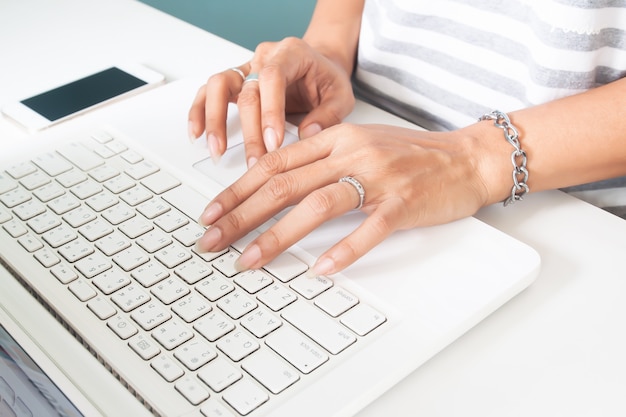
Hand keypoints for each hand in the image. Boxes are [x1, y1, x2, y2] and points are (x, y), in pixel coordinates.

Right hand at [188, 37, 354, 167]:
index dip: (270, 111)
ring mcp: (246, 68)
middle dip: (249, 132)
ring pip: (218, 86)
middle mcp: (264, 57)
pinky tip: (197, 134)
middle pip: (247, 91)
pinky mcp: (235, 82)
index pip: (273, 77)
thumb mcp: (342, 96)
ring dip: (215, 120)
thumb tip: (308, 136)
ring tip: (217, 150)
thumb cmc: (328, 80)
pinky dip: (200, 112)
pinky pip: (209, 92)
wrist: (320, 67)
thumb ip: (328, 115)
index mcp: (291, 53)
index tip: (273, 142)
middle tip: (255, 162)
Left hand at [195, 122, 502, 275]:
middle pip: (284, 185)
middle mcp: (351, 153)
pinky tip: (319, 271)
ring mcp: (378, 178)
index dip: (237, 189)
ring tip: (249, 261)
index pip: (274, 163)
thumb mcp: (359, 144)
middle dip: (240, 215)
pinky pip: (368, 229)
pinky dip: (342, 251)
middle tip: (212, 241)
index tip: (211, 213)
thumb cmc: (410, 155)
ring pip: (317, 205)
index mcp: (336, 137)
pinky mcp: (403, 204)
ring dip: (277, 236)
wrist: (466, 157)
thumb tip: (275, 184)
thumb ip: (320, 158)